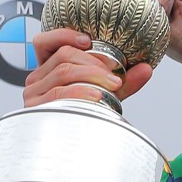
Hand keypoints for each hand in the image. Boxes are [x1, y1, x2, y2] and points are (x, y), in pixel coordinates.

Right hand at [22, 28, 153, 107]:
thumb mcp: (105, 93)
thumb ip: (124, 80)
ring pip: (63, 71)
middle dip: (94, 62)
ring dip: (92, 75)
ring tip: (112, 85)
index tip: (88, 41)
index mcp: (48, 69)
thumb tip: (146, 69)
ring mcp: (34, 93)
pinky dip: (80, 91)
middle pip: (63, 55)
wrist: (75, 146)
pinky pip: (59, 92)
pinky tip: (96, 95)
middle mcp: (37, 79)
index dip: (64, 35)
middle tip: (114, 76)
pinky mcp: (37, 108)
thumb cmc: (86, 114)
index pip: (44, 42)